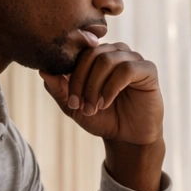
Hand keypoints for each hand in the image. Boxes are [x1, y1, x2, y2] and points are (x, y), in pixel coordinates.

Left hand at [40, 36, 162, 146]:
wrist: (127, 138)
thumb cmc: (102, 118)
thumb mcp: (73, 106)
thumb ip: (58, 88)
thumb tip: (43, 70)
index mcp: (98, 56)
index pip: (78, 52)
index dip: (70, 74)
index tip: (70, 100)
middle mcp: (115, 52)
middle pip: (91, 54)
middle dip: (80, 81)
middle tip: (78, 105)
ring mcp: (133, 58)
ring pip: (106, 60)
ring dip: (94, 86)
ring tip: (93, 107)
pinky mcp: (148, 69)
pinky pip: (126, 69)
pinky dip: (111, 87)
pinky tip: (106, 103)